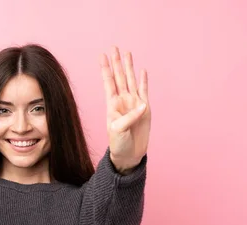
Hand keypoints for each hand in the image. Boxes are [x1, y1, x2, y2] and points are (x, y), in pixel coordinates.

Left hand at [100, 46, 150, 172]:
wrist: (129, 154)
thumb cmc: (119, 144)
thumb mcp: (118, 131)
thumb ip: (129, 117)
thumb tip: (142, 105)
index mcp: (112, 104)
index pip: (108, 82)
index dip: (106, 68)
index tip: (102, 55)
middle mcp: (122, 100)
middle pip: (119, 76)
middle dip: (117, 62)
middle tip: (114, 47)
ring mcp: (134, 103)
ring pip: (131, 80)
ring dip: (129, 67)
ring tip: (128, 53)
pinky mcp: (145, 109)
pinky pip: (144, 91)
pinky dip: (143, 80)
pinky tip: (142, 71)